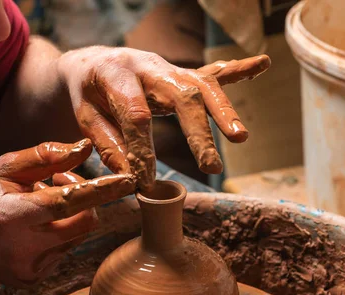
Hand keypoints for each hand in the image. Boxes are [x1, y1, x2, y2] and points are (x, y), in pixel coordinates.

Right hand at [0, 139, 134, 285]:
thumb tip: (86, 148)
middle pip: (83, 222)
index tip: (129, 182)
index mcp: (13, 216)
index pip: (69, 202)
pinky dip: (58, 235)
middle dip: (82, 199)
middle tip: (56, 181)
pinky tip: (31, 228)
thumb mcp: (4, 167)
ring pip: (77, 237)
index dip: (101, 191)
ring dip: (69, 217)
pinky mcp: (32, 280)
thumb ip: (46, 156)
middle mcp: (23, 248)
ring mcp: (29, 269)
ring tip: (37, 205)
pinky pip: (65, 252)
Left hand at [56, 46, 270, 189]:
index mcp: (116, 73)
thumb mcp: (83, 116)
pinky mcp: (182, 74)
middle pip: (180, 96)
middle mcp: (149, 66)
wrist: (90, 62)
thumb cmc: (86, 92)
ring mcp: (169, 69)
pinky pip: (212, 72)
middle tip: (210, 166)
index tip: (146, 182)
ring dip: (223, 111)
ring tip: (240, 137)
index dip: (142, 150)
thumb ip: (106, 143)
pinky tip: (262, 64)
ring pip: (202, 85)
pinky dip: (238, 70)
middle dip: (198, 132)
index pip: (136, 115)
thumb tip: (130, 176)